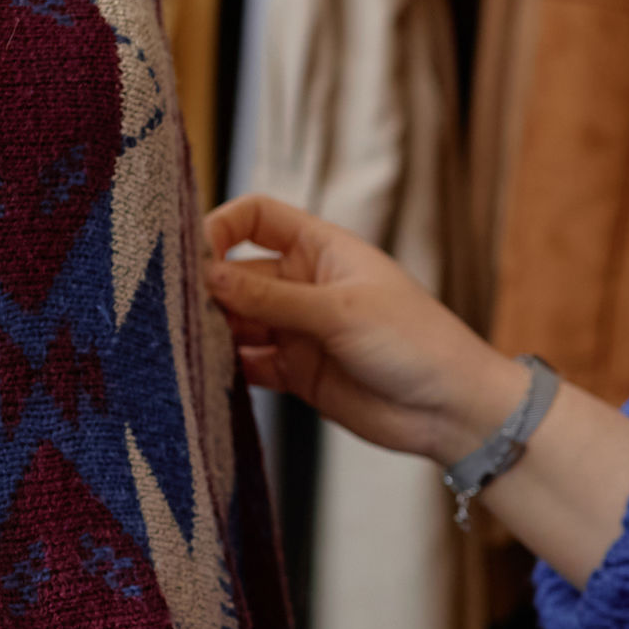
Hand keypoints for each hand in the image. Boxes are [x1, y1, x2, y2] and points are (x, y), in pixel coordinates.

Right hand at [205, 195, 524, 462]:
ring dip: (213, 332)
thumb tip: (209, 276)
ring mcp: (299, 330)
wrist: (452, 410)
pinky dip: (227, 369)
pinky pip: (249, 364)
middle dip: (209, 290)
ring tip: (184, 346)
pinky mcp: (298, 373)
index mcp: (322, 250)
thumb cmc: (416, 342)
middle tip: (175, 311)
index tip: (194, 255)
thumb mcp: (341, 312)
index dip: (222, 227)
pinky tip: (206, 375)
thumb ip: (272, 298)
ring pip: (238, 322)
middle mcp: (305, 286)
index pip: (258, 218)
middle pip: (239, 274)